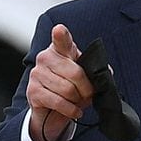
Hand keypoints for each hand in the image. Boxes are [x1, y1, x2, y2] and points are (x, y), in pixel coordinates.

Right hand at [26, 24, 93, 140]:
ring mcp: (37, 74)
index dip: (61, 34)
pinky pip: (59, 102)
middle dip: (86, 89)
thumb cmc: (69, 88)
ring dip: (77, 100)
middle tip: (87, 94)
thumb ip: (94, 72)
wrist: (51, 110)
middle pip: (75, 73)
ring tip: (76, 101)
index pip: (61, 39)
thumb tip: (106, 73)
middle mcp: (46, 58)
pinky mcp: (33, 91)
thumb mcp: (84, 77)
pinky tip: (74, 111)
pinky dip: (71, 110)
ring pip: (67, 90)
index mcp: (60, 49)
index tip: (60, 30)